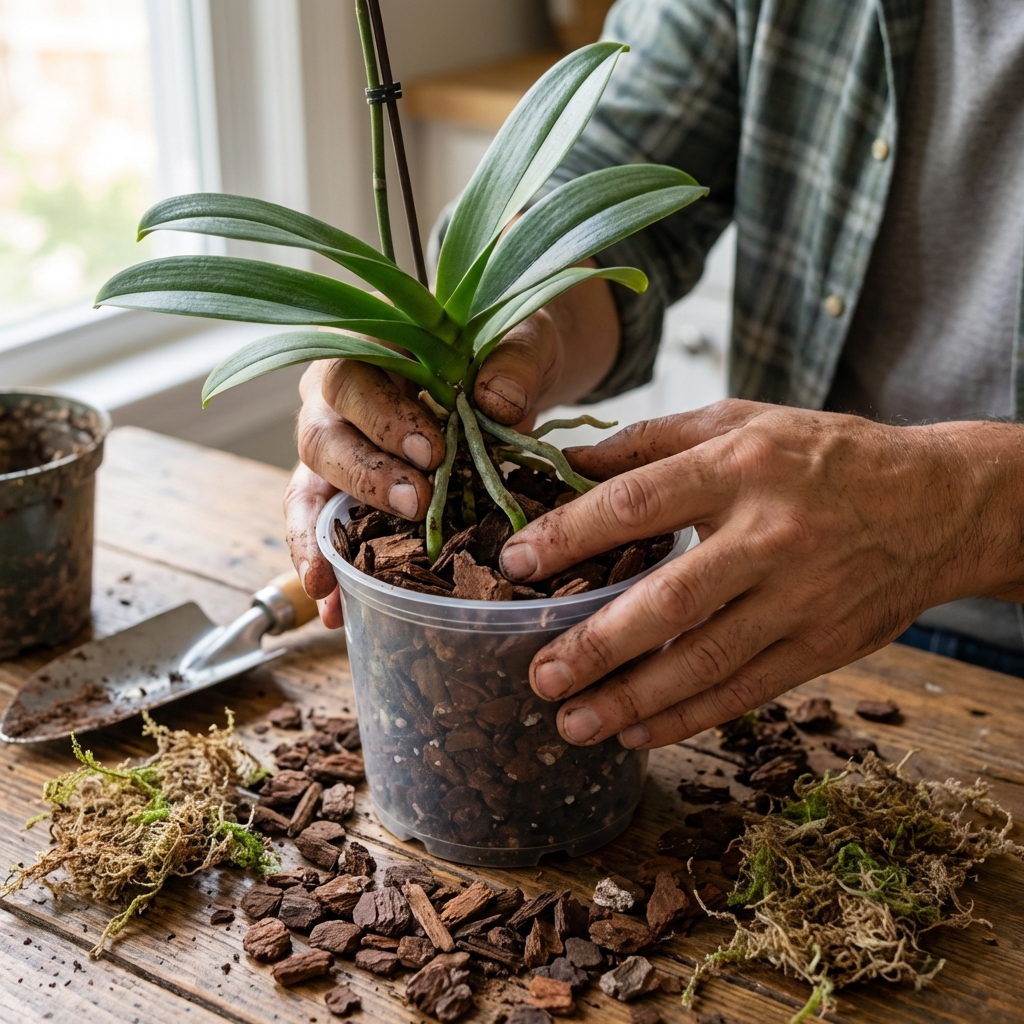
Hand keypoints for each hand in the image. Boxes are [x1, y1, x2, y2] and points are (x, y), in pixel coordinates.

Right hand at [284, 272, 619, 624]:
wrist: (514, 371)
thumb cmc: (508, 350)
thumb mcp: (525, 343)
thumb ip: (515, 364)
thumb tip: (497, 402)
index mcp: (366, 350)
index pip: (352, 380)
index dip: (383, 418)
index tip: (432, 452)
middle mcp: (337, 402)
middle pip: (321, 440)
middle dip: (365, 479)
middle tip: (416, 505)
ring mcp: (340, 450)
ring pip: (309, 492)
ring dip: (322, 539)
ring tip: (333, 584)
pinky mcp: (353, 494)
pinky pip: (329, 531)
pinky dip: (331, 568)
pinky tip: (336, 610)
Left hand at [497, 400, 1021, 748]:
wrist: (935, 504)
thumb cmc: (822, 455)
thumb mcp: (741, 421)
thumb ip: (652, 439)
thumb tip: (566, 459)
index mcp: (739, 467)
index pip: (638, 502)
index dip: (571, 534)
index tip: (516, 563)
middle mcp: (769, 535)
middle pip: (669, 599)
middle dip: (597, 645)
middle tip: (539, 676)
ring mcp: (800, 597)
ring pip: (705, 660)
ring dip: (634, 700)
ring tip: (572, 723)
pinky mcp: (822, 645)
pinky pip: (746, 689)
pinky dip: (688, 716)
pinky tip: (639, 732)